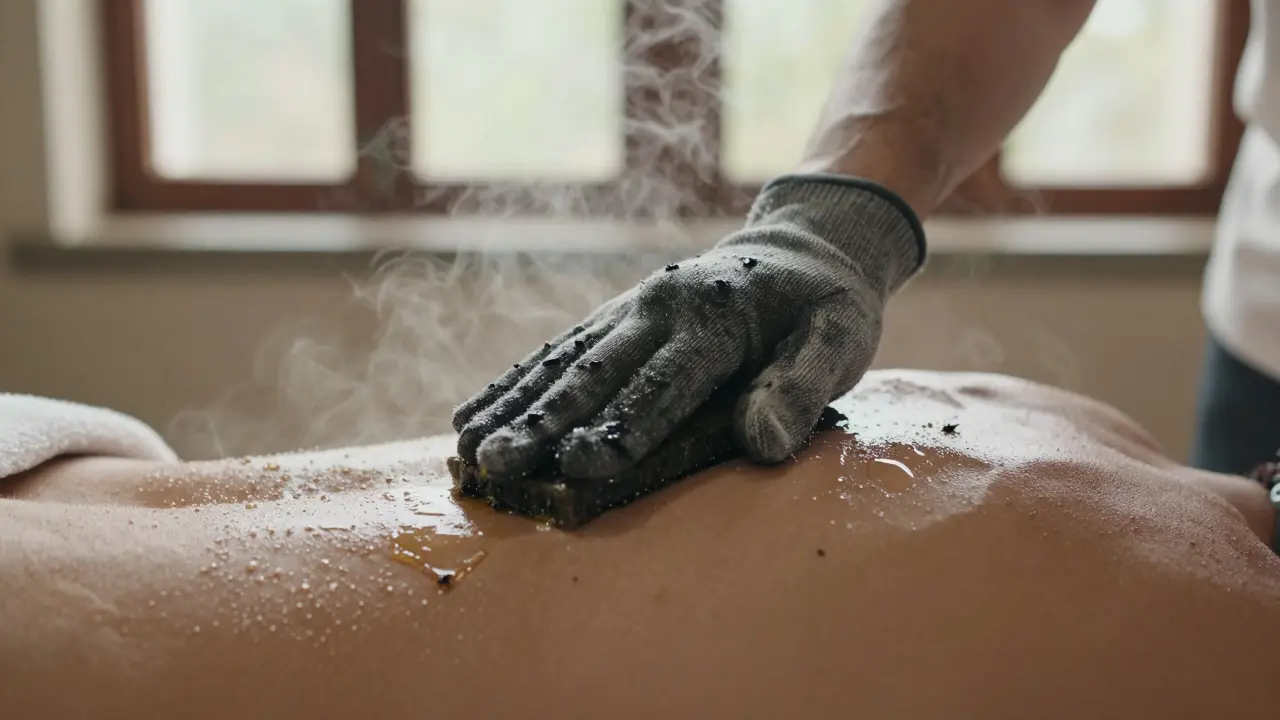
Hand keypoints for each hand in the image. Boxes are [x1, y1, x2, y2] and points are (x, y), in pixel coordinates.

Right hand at [452, 175, 924, 479]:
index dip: (622, 426)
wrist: (804, 243)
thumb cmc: (826, 306)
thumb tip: (762, 445)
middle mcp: (660, 307)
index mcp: (716, 317)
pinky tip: (471, 413)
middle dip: (544, 422)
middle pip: (595, 373)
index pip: (663, 383)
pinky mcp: (615, 317)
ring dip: (513, 406)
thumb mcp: (840, 340)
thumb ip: (802, 388)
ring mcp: (631, 308)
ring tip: (466, 448)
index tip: (580, 465)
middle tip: (498, 464)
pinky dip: (512, 384)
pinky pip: (556, 351)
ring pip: (561, 362)